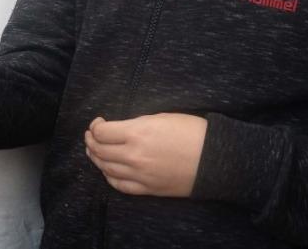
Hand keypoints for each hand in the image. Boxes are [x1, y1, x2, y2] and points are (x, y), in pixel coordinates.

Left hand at [84, 113, 206, 196]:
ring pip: (106, 169)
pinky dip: (109, 178)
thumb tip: (120, 129)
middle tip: (91, 136)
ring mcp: (141, 175)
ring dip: (96, 159)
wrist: (217, 159)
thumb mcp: (160, 117)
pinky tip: (108, 171)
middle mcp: (134, 156)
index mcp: (137, 134)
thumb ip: (135, 124)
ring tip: (95, 151)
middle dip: (91, 141)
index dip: (95, 126)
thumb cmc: (192, 132)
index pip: (101, 133)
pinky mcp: (149, 189)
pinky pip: (120, 186)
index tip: (99, 122)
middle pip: (99, 151)